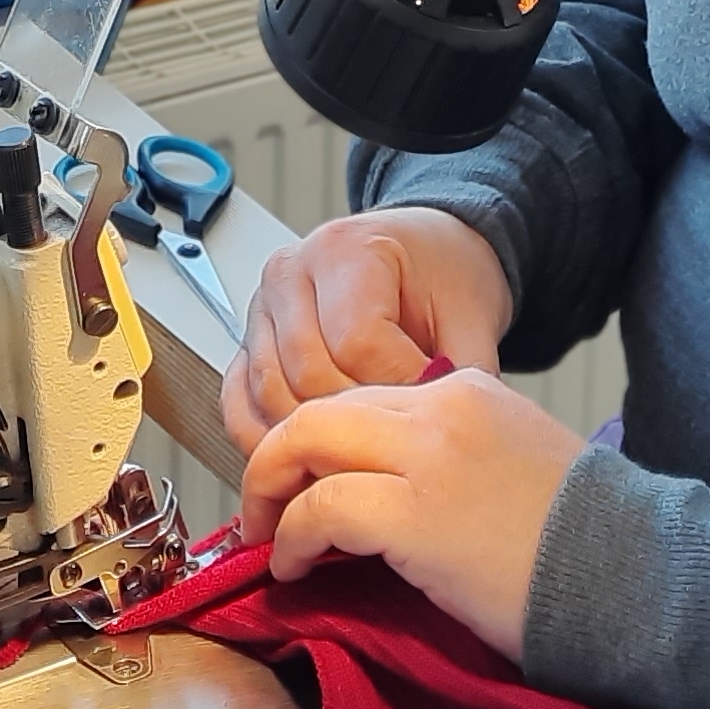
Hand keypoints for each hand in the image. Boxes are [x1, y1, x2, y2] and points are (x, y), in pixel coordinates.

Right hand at [221, 207, 512, 453]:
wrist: (424, 254)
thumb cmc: (442, 275)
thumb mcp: (471, 313)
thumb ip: (459, 372)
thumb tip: (440, 433)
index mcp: (348, 249)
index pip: (356, 341)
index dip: (394, 388)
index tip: (425, 411)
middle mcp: (293, 271)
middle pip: (306, 372)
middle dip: (353, 420)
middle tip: (394, 443)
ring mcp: (263, 306)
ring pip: (268, 393)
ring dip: (310, 436)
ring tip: (358, 459)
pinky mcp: (249, 340)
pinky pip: (238, 400)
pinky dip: (266, 437)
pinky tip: (308, 454)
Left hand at [236, 367, 586, 659]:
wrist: (635, 575)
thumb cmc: (584, 540)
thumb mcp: (515, 465)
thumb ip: (452, 458)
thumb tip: (386, 500)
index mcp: (467, 390)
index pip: (361, 398)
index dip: (317, 444)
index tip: (300, 485)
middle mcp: (441, 407)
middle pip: (319, 409)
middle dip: (273, 458)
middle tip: (259, 507)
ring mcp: (427, 456)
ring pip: (306, 442)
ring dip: (269, 495)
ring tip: (267, 541)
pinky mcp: (415, 514)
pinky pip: (321, 509)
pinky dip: (292, 538)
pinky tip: (295, 569)